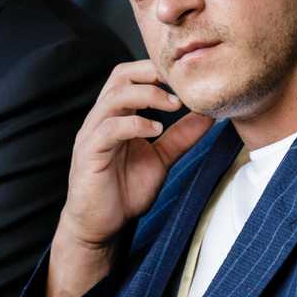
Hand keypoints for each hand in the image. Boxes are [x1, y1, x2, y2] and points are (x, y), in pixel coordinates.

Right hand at [46, 61, 212, 296]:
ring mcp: (92, 134)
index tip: (186, 77)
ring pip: (114, 97)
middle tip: (180, 84)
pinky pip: (108, 129)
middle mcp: (101, 118)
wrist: (101, 226)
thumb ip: (181, 136)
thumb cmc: (126, 191)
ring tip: (174, 105)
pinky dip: (134, 124)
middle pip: (120, 76)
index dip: (156, 69)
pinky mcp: (89, 154)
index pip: (131, 76)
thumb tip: (208, 115)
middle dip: (151, 73)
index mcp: (116, 115)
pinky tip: (156, 130)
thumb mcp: (161, 159)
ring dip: (147, 96)